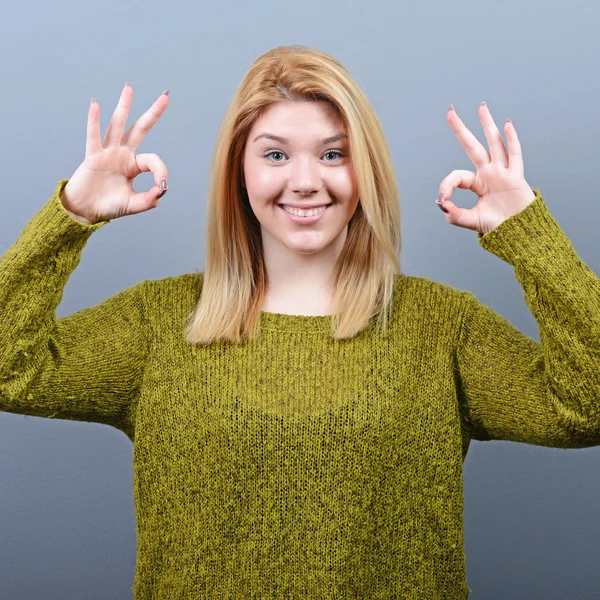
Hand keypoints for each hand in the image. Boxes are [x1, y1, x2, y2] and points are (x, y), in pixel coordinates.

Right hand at [60, 83, 169, 224]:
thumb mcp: (133, 205)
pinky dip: (94, 121)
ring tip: (130, 88)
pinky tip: (95, 105)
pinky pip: (93, 136)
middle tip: (165, 96)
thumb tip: (161, 189)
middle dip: (153, 113)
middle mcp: (122, 154)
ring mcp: (107, 153)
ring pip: (118, 126)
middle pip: (140, 129)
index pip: (153, 160)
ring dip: (124, 107)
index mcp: (134, 165)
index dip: (161, 172)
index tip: (161, 187)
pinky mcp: (93, 157)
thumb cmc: (108, 207)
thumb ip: (149, 199)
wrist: (85, 211)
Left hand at [436, 102, 535, 233]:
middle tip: (450, 111)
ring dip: (487, 125)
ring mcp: (503, 173)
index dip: (447, 185)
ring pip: (494, 144)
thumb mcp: (471, 221)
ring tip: (481, 107)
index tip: (443, 199)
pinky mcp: (516, 177)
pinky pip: (514, 155)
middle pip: (472, 146)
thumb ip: (454, 214)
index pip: (457, 176)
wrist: (519, 233)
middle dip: (461, 130)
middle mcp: (489, 173)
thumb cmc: (498, 227)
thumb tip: (441, 203)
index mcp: (477, 183)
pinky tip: (507, 125)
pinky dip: (511, 140)